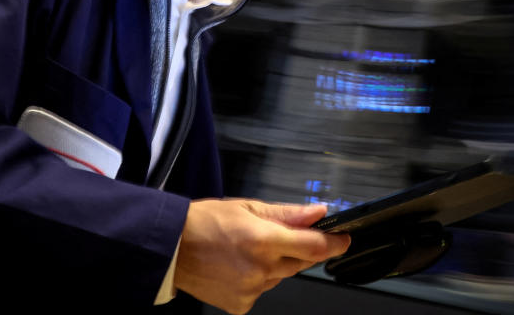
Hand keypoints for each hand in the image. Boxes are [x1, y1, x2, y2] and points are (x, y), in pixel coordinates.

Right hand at [174, 198, 350, 313]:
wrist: (170, 248)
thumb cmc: (204, 223)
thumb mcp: (247, 208)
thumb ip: (287, 213)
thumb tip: (318, 213)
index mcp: (263, 240)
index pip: (314, 246)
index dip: (334, 243)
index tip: (343, 239)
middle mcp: (260, 269)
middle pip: (301, 262)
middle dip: (301, 249)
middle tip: (281, 236)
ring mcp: (251, 290)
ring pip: (281, 276)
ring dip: (276, 263)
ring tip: (249, 248)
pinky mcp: (241, 304)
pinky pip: (263, 290)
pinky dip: (258, 278)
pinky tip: (239, 266)